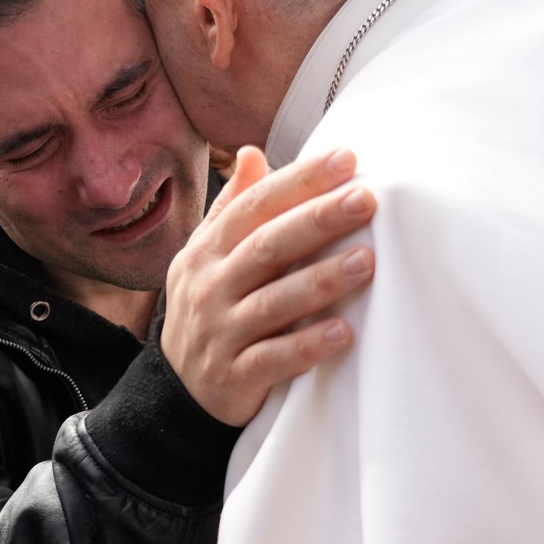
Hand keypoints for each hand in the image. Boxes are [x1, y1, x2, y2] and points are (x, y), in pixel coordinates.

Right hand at [161, 147, 376, 425]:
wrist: (176, 391)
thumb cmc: (209, 310)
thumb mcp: (207, 257)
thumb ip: (233, 209)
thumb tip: (252, 153)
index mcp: (207, 251)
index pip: (254, 205)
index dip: (298, 181)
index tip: (345, 159)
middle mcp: (210, 287)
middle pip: (266, 246)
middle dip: (316, 220)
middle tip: (365, 200)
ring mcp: (220, 332)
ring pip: (272, 302)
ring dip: (320, 280)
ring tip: (366, 261)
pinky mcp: (234, 376)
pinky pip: (272, 359)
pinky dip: (307, 346)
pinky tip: (343, 332)